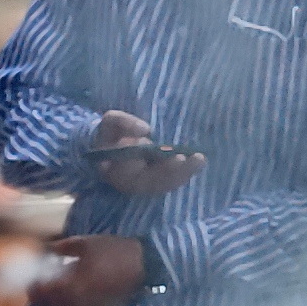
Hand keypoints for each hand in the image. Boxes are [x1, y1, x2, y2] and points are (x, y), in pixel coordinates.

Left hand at [34, 235, 149, 305]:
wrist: (144, 265)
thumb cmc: (113, 251)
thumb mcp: (84, 243)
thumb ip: (60, 248)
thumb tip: (46, 251)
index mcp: (70, 286)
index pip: (41, 292)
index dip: (32, 286)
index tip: (30, 278)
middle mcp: (76, 304)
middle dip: (40, 296)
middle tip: (38, 284)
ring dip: (53, 302)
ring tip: (53, 289)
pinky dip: (68, 305)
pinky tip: (71, 294)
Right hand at [89, 111, 205, 199]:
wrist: (106, 145)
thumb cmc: (110, 133)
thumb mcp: (111, 121)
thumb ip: (124, 122)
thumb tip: (145, 130)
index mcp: (114, 171)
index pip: (135, 173)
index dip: (155, 168)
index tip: (176, 157)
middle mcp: (129, 183)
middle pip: (154, 183)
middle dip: (175, 172)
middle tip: (195, 158)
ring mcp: (142, 184)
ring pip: (164, 184)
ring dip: (184, 174)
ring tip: (200, 160)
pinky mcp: (153, 182)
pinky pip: (169, 182)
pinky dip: (184, 173)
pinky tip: (198, 162)